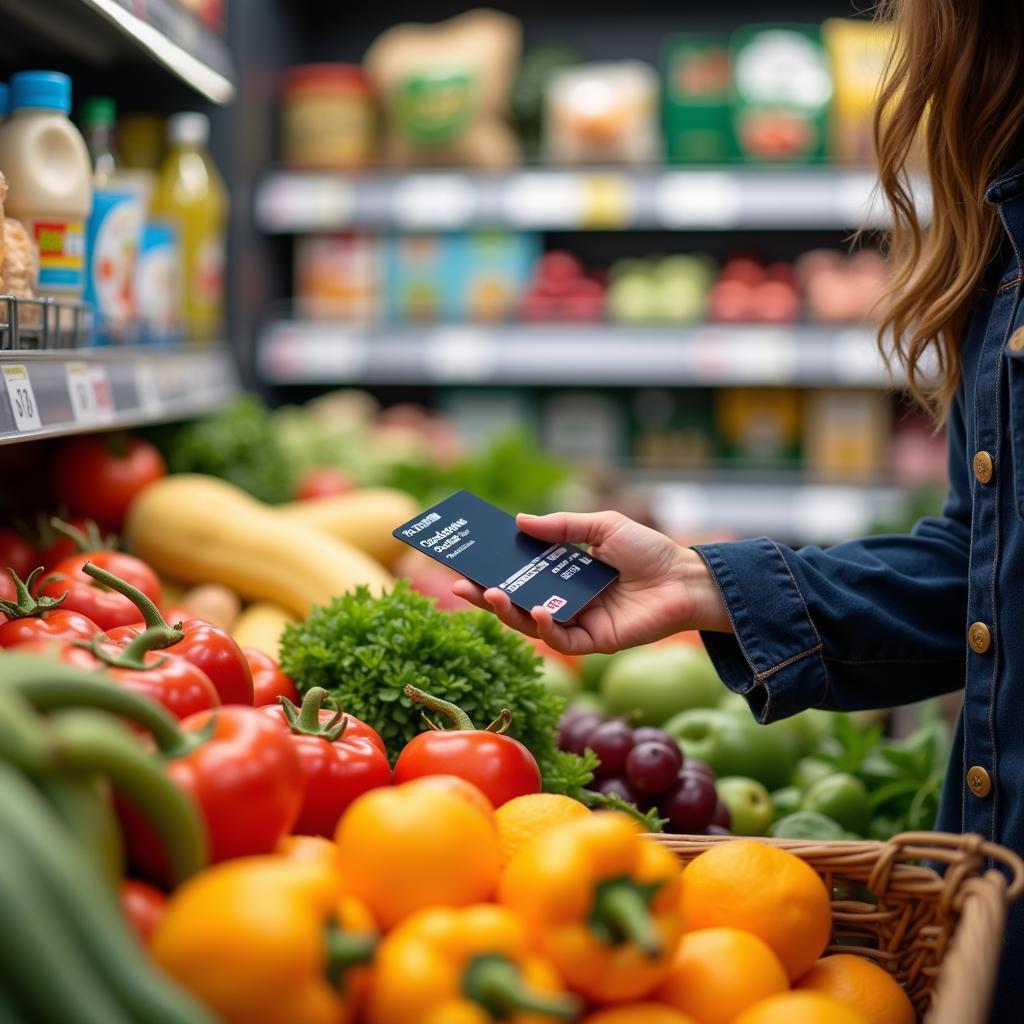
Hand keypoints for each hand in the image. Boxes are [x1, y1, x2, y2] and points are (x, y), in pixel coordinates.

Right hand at [451, 510, 729, 654]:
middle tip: (460, 584)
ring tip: (492, 594)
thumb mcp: (602, 526)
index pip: (519, 571)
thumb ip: (562, 526)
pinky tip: (540, 611)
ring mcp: (577, 620)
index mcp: (564, 571)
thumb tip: (519, 521)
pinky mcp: (593, 641)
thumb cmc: (649, 549)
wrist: (687, 579)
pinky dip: (546, 627)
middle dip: (486, 594)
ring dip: (507, 611)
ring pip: (530, 622)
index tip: (466, 558)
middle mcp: (565, 597)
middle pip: (517, 600)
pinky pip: (561, 639)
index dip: (493, 566)